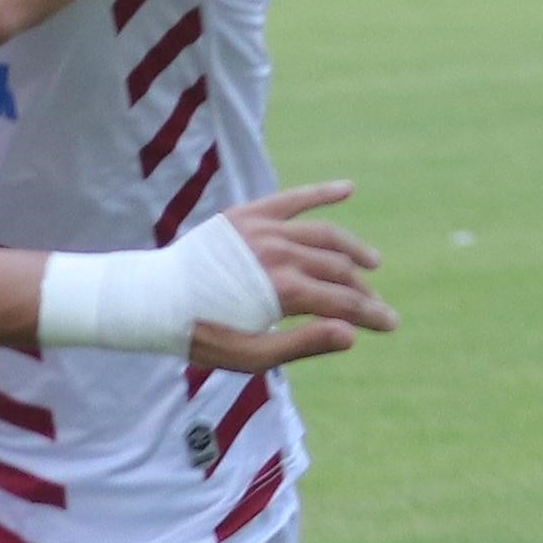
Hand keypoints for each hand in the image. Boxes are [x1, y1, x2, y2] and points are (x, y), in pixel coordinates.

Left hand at [186, 185, 391, 374]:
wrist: (151, 300)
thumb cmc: (201, 334)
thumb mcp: (250, 354)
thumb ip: (302, 344)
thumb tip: (352, 335)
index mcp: (283, 290)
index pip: (343, 301)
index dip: (371, 314)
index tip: (391, 324)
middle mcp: (279, 253)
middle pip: (337, 269)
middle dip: (362, 290)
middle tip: (376, 307)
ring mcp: (264, 229)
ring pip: (323, 235)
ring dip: (352, 248)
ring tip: (371, 263)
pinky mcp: (248, 215)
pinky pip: (293, 198)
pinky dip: (322, 192)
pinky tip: (348, 188)